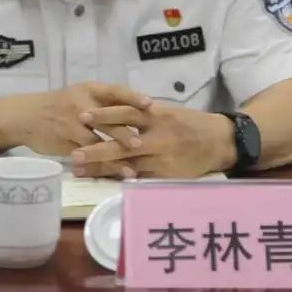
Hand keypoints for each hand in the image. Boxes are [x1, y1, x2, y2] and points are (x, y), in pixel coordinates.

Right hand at [0, 82, 151, 156]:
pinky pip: (87, 154)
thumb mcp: (78, 97)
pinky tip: (111, 173)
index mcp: (88, 90)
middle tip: (143, 142)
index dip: (132, 97)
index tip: (150, 104)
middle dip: (126, 132)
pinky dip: (100, 164)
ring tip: (132, 166)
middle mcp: (82, 104)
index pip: (114, 91)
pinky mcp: (66, 140)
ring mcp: (74, 123)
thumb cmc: (57, 106)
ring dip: (116, 154)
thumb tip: (135, 114)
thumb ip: (102, 104)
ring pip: (99, 140)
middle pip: (110, 117)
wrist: (23, 116)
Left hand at [70, 104, 234, 178]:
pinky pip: (138, 177)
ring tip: (79, 169)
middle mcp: (156, 136)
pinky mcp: (164, 174)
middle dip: (96, 148)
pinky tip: (103, 180)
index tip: (82, 116)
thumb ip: (144, 114)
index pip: (126, 113)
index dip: (103, 115)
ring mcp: (159, 157)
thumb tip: (116, 112)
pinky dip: (120, 178)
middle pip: (121, 143)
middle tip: (73, 153)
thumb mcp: (168, 112)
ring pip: (125, 163)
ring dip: (101, 167)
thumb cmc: (190, 123)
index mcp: (156, 116)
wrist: (218, 141)